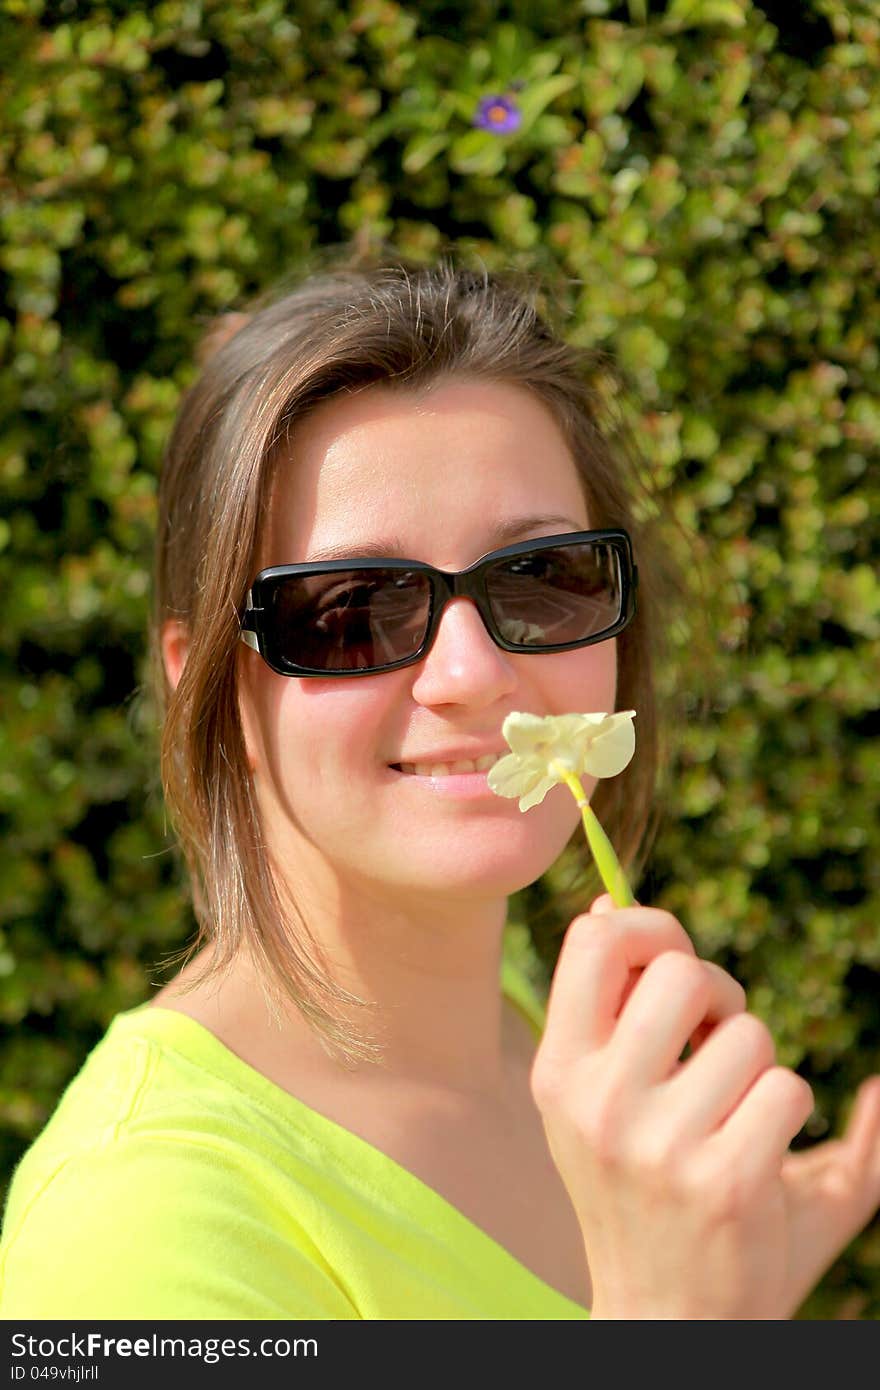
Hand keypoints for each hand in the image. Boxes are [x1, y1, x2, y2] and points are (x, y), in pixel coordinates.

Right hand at [531, 896, 879, 1318]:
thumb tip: (605, 900)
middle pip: (682, 968)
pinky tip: (761, 1153)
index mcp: (561, 1070)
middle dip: (720, 994)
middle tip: (718, 1041)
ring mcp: (657, 1142)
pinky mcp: (724, 1179)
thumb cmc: (646, 1192)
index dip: (650, 927)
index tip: (676, 967)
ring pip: (748, 1031)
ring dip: (761, 1063)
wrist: (672, 1318)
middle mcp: (595, 1100)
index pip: (594, 939)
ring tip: (736, 1112)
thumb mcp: (601, 1100)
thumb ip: (609, 1001)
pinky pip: (787, 1086)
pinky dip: (792, 1110)